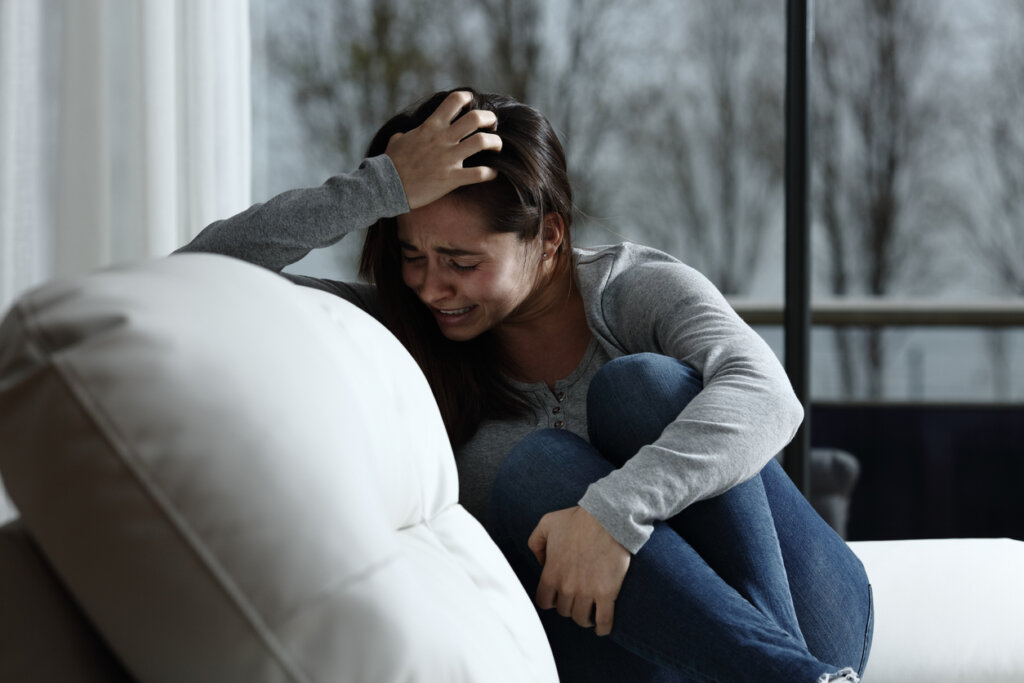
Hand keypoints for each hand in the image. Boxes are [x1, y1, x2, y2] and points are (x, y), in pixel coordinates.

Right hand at [385, 90, 502, 209]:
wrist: (385, 185)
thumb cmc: (390, 164)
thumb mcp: (397, 141)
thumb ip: (407, 134)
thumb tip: (406, 134)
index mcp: (430, 126)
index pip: (454, 101)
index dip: (468, 99)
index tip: (473, 104)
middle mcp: (442, 139)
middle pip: (475, 118)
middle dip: (489, 119)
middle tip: (492, 126)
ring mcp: (448, 158)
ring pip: (482, 142)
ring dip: (495, 143)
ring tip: (497, 148)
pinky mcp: (451, 178)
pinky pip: (479, 174)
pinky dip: (491, 173)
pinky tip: (493, 173)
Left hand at [528, 506, 630, 636]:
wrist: (606, 519)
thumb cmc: (577, 520)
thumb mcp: (546, 524)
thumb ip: (535, 542)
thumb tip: (540, 561)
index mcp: (550, 574)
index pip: (544, 602)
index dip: (550, 601)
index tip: (557, 599)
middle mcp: (566, 587)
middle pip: (564, 611)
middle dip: (568, 607)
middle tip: (576, 601)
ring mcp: (587, 592)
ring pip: (581, 618)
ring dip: (584, 618)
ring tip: (588, 614)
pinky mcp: (607, 594)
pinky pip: (603, 620)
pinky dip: (602, 628)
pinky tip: (601, 628)